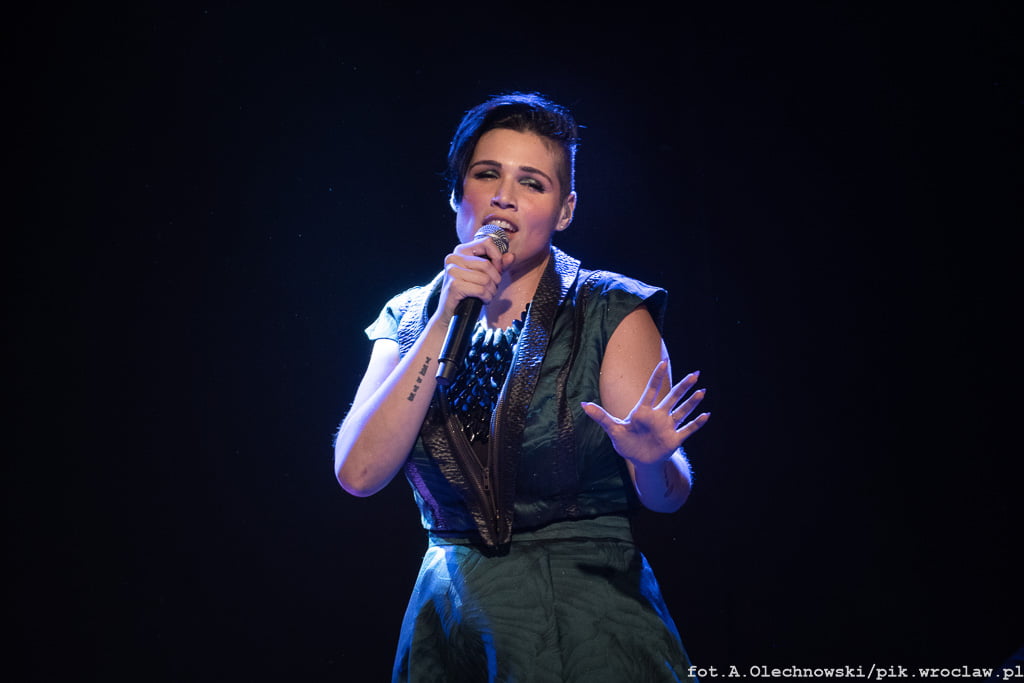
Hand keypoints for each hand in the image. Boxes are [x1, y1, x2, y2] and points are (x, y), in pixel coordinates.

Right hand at [435, 234, 515, 324]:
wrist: (450, 314)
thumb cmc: (468, 293)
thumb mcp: (484, 276)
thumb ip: (498, 265)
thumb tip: (511, 256)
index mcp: (461, 251)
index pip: (487, 243)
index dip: (497, 257)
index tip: (498, 270)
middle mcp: (454, 258)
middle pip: (487, 265)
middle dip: (495, 280)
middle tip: (492, 288)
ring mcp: (452, 271)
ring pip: (485, 279)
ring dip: (491, 291)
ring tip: (486, 296)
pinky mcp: (454, 285)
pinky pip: (481, 290)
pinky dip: (486, 298)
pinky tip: (482, 300)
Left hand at [581, 361, 708, 465]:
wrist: (640, 461)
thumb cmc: (627, 443)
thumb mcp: (613, 429)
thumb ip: (601, 416)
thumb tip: (582, 404)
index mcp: (643, 412)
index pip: (651, 390)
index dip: (657, 377)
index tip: (663, 362)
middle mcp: (658, 416)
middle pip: (672, 398)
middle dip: (683, 386)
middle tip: (695, 373)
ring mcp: (667, 427)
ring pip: (682, 411)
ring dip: (692, 403)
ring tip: (702, 391)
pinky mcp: (674, 440)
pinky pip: (687, 430)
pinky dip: (697, 424)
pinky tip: (707, 415)